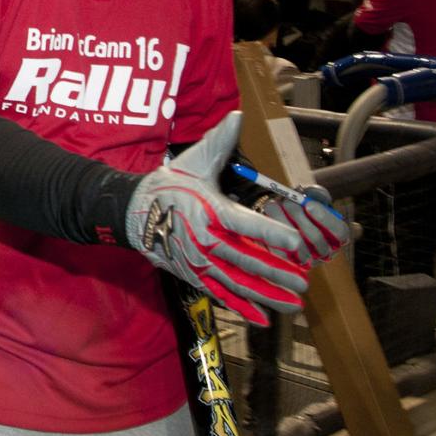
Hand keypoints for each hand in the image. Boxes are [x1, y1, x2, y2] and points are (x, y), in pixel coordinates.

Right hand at [126, 112, 307, 325]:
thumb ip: (219, 141)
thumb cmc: (168, 185)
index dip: (271, 234)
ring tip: (294, 304)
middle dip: (277, 274)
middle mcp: (204, 241)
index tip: (295, 244)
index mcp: (209, 211)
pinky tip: (264, 318)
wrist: (131, 213)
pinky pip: (219, 293)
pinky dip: (241, 308)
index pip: (244, 225)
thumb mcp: (192, 161)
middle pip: (245, 261)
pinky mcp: (192, 274)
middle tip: (304, 282)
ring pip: (236, 283)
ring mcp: (197, 262)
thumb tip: (238, 116)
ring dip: (266, 295)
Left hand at [261, 185, 349, 267]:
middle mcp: (324, 252)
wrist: (280, 219)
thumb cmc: (301, 206)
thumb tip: (311, 195)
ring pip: (295, 243)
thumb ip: (316, 194)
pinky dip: (271, 231)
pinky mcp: (285, 263)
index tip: (309, 204)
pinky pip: (277, 249)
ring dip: (283, 221)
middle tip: (288, 201)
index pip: (340, 233)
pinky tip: (268, 219)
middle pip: (316, 239)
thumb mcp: (312, 197)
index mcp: (336, 238)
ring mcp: (305, 260)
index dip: (325, 218)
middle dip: (299, 216)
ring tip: (275, 204)